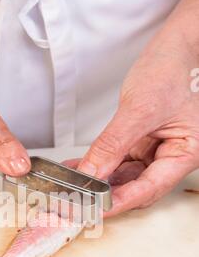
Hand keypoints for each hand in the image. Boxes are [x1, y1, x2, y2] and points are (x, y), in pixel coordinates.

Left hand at [78, 0, 198, 215]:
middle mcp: (170, 157)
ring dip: (98, 181)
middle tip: (76, 202)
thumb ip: (113, 144)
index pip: (148, 189)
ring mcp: (155, 150)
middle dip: (105, 196)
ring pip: (124, 176)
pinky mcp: (141, 142)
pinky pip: (118, 159)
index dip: (119, 203)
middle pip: (136, 188)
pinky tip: (77, 167)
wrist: (177, 46)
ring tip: (71, 186)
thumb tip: (91, 173)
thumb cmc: (174, 69)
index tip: (93, 210)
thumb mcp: (140, 109)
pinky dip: (98, 164)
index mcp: (184, 154)